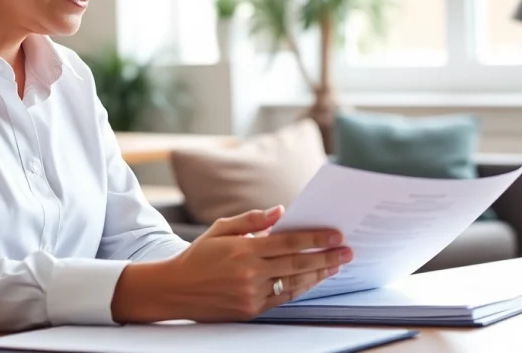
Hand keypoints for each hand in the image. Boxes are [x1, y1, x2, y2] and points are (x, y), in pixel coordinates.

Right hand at [111, 206, 351, 322]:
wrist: (174, 290)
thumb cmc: (198, 256)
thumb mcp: (220, 229)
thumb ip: (251, 220)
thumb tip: (280, 211)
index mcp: (243, 250)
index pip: (288, 242)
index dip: (315, 238)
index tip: (336, 235)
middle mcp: (249, 273)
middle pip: (298, 264)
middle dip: (326, 257)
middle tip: (347, 251)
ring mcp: (251, 294)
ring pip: (294, 284)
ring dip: (318, 274)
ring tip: (336, 266)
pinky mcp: (250, 310)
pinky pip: (282, 299)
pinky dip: (300, 289)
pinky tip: (312, 280)